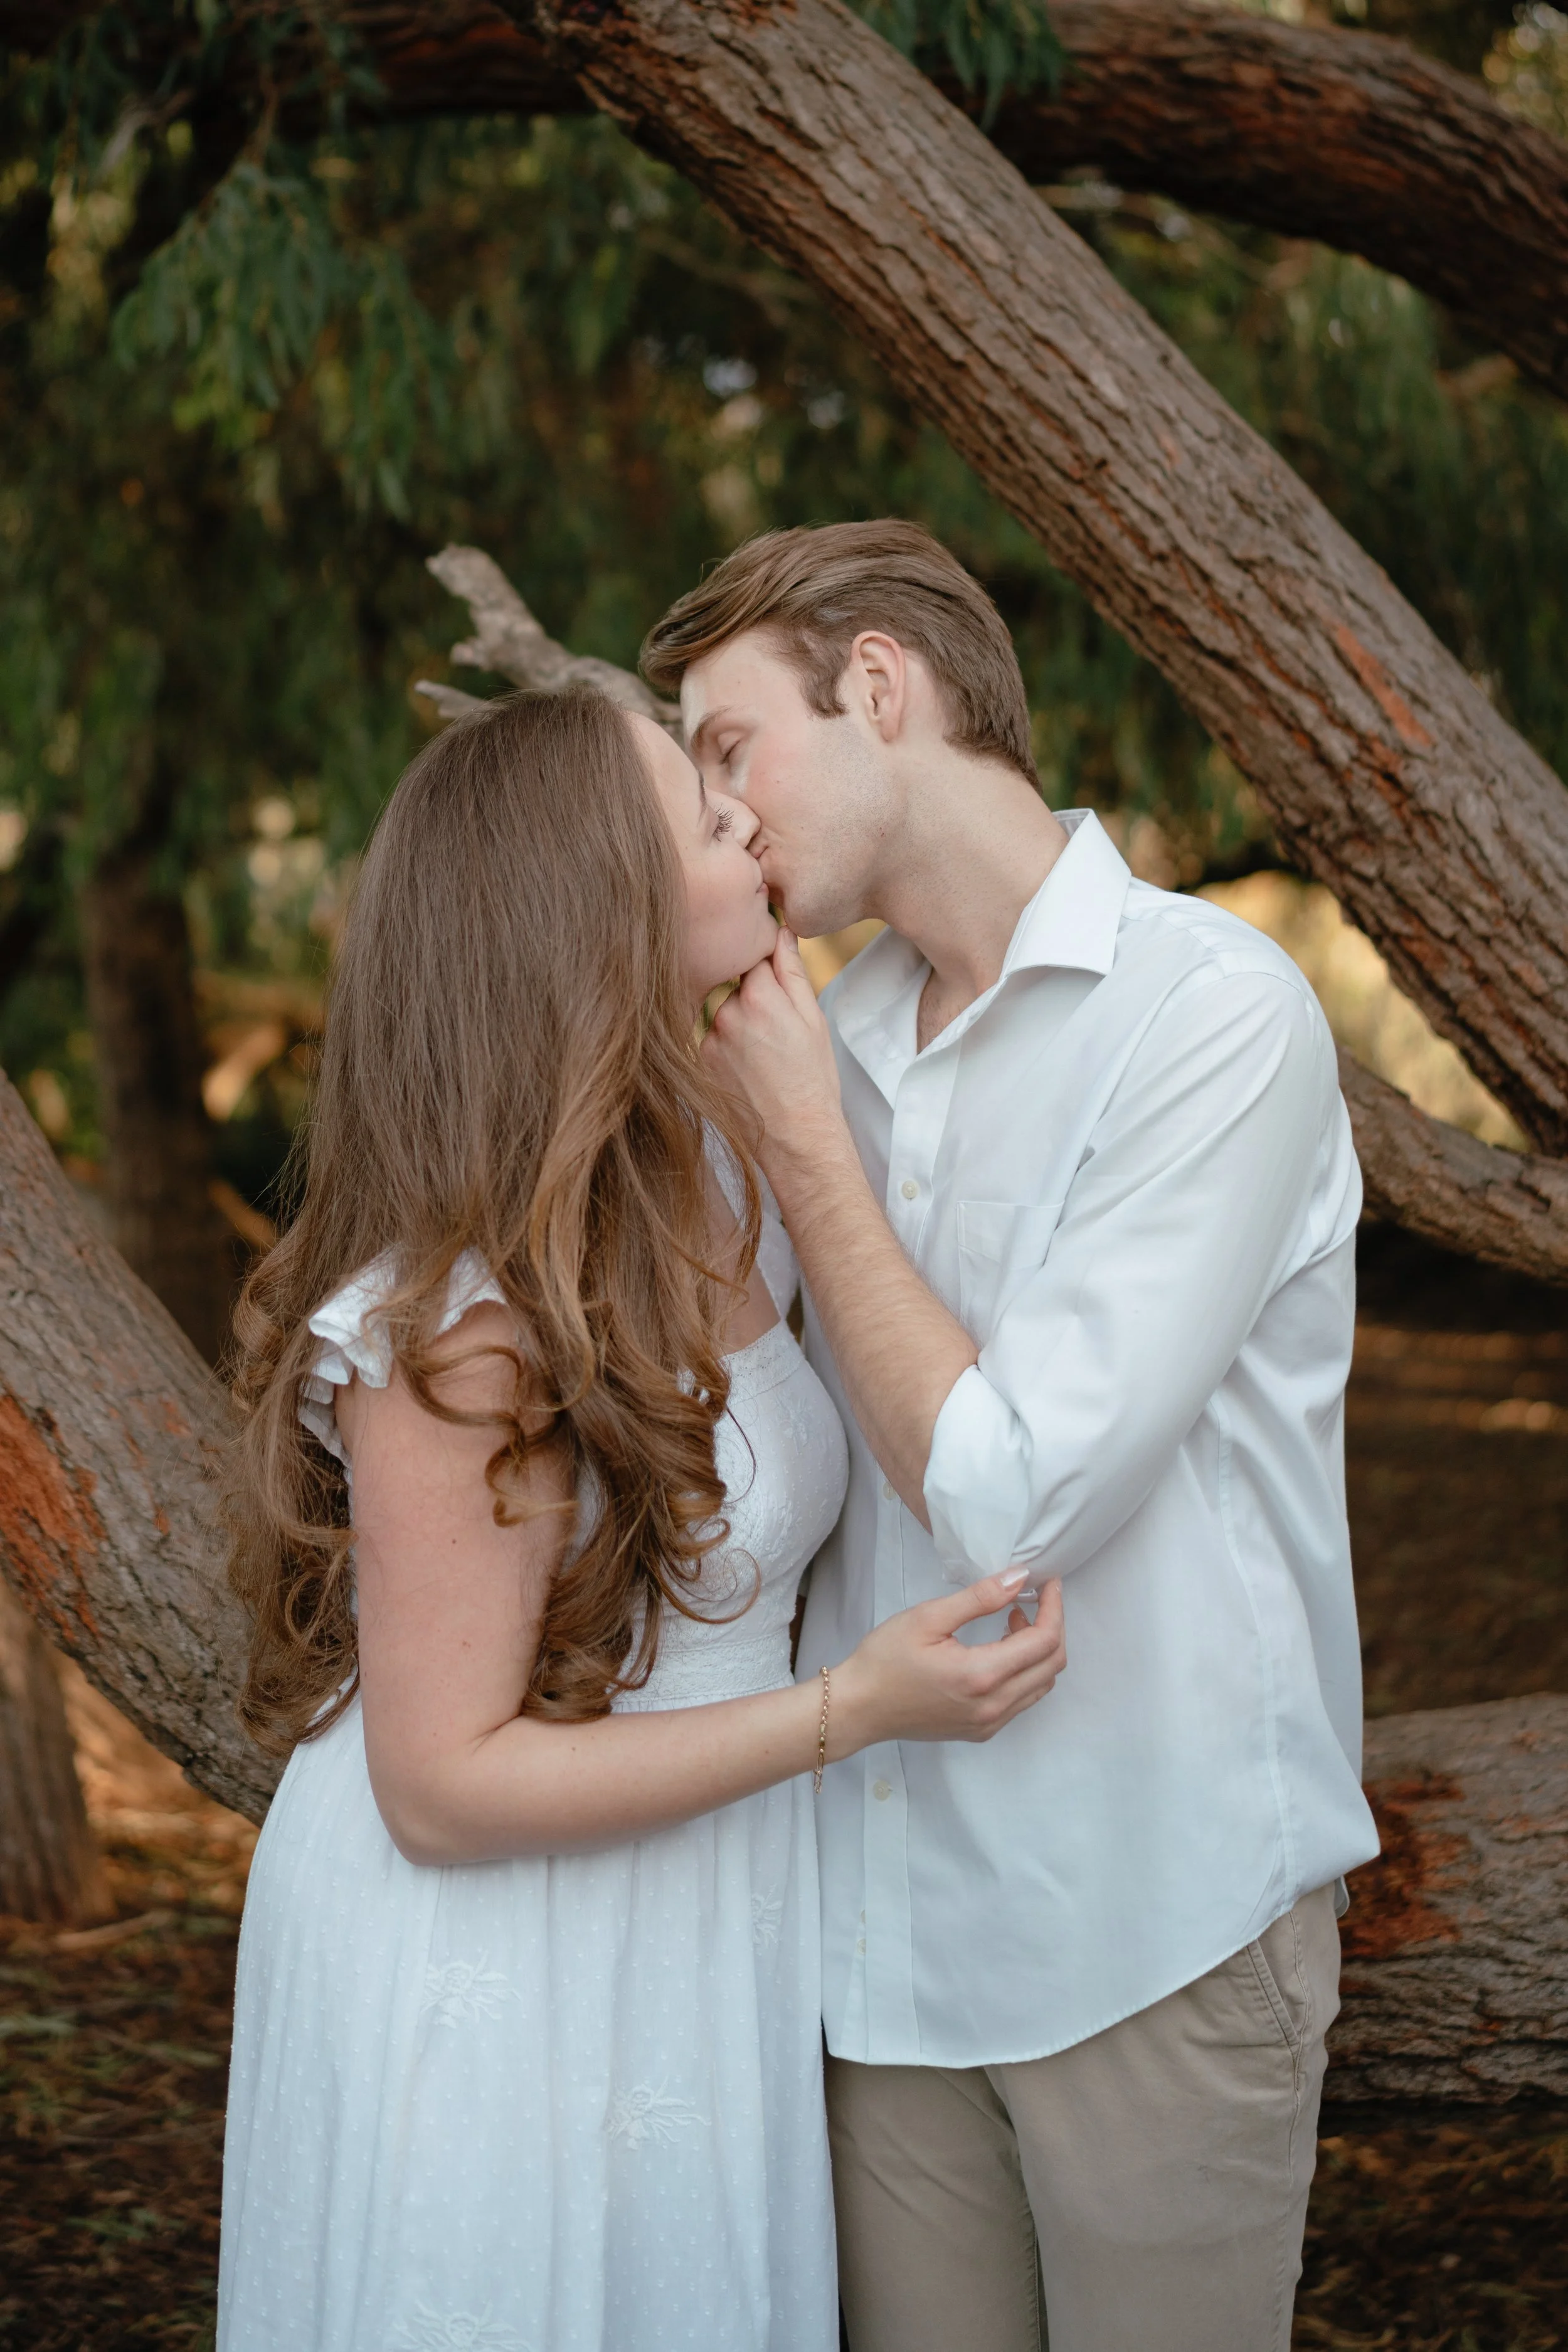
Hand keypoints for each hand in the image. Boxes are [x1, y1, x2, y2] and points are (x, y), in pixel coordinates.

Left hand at [703, 926, 848, 1180]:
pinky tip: (746, 1067)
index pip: (752, 956)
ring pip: (721, 1010)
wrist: (795, 1135)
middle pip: (734, 983)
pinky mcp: (699, 1059)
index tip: (775, 982)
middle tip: (775, 1029)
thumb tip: (781, 930)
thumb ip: (793, 971)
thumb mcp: (813, 1020)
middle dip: (751, 995)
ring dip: (737, 1020)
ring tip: (762, 1053)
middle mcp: (727, 1013)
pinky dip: (725, 1044)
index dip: (766, 966)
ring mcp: (709, 1037)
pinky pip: (710, 1036)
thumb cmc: (812, 1078)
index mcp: (761, 997)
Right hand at [830, 1573, 1065, 1754]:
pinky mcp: (981, 1731)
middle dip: (1053, 1626)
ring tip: (1014, 1620)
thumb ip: (980, 1598)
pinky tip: (999, 1649)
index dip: (1054, 1607)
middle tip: (1034, 1599)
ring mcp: (989, 1723)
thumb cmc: (885, 1659)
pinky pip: (1021, 1700)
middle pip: (1052, 1665)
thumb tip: (1020, 1578)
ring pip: (1041, 1685)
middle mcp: (994, 1705)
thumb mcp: (928, 1618)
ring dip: (1039, 1650)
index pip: (1045, 1641)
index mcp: (982, 1675)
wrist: (858, 1708)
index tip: (1048, 1582)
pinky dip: (1024, 1671)